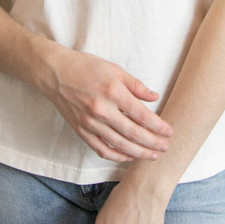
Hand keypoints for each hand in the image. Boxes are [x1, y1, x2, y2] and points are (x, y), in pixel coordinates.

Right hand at [42, 48, 173, 161]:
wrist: (55, 73)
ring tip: (152, 156)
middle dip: (152, 143)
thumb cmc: (85, 67)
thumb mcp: (114, 69)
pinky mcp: (81, 130)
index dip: (158, 126)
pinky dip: (117, 156)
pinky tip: (128, 156)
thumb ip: (135, 85)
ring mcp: (90, 122)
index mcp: (112, 92)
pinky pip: (101, 149)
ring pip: (119, 145)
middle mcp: (102, 110)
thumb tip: (154, 97)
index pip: (141, 115)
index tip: (169, 132)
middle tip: (165, 147)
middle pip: (133, 133)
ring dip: (138, 153)